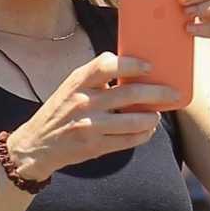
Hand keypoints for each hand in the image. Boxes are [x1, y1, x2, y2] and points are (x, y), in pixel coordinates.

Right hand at [7, 54, 178, 179]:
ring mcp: (89, 126)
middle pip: (128, 93)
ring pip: (132, 121)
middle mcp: (83, 102)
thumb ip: (95, 78)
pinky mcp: (94, 147)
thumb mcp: (70, 87)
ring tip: (157, 116)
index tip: (149, 66)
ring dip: (151, 118)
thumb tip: (133, 70)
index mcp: (77, 81)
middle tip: (173, 93)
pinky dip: (142, 136)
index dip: (131, 64)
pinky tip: (147, 131)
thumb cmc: (59, 112)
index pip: (107, 65)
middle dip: (156, 93)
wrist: (36, 145)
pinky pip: (126, 141)